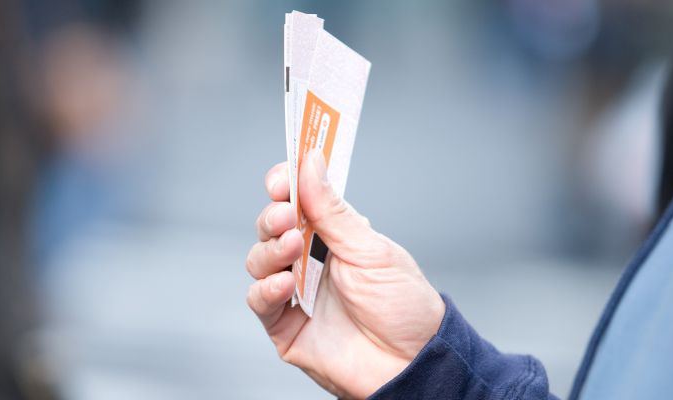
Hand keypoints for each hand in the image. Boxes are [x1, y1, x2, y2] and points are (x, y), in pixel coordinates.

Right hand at [245, 150, 445, 398]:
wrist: (413, 363)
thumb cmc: (403, 306)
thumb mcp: (370, 250)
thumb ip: (333, 211)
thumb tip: (310, 162)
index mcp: (333, 235)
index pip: (298, 200)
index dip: (284, 184)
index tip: (279, 178)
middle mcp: (310, 260)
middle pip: (272, 227)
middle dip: (273, 217)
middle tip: (286, 216)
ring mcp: (295, 292)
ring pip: (259, 259)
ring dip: (270, 250)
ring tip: (292, 249)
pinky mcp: (284, 325)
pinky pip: (259, 301)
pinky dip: (265, 289)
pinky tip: (283, 284)